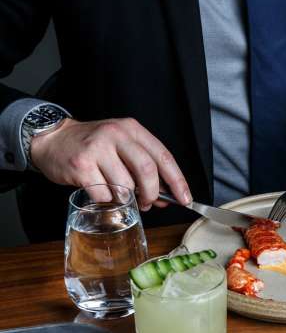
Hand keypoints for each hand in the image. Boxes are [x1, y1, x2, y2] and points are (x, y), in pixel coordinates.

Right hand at [30, 118, 191, 210]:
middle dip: (152, 193)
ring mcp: (97, 149)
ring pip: (124, 185)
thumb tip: (166, 196)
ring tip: (119, 194)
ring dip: (126, 198)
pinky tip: (101, 192)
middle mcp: (116, 135)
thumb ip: (144, 167)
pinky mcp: (80, 165)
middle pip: (147, 170)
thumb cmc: (93, 146)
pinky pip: (104, 193)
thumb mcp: (122, 146)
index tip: (185, 199)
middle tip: (149, 203)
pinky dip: (106, 200)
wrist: (52, 140)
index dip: (177, 181)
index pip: (163, 156)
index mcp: (132, 129)